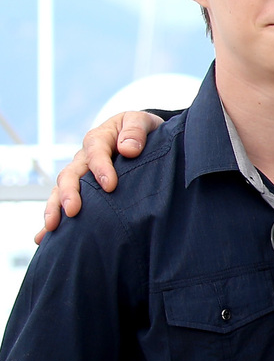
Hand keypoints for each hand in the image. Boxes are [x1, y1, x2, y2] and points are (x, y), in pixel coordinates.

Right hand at [36, 112, 161, 242]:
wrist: (142, 137)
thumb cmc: (142, 130)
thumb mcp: (142, 121)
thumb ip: (136, 131)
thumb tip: (128, 149)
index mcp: (99, 139)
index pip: (96, 152)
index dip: (101, 168)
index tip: (110, 186)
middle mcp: (83, 158)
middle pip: (71, 174)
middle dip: (69, 193)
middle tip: (73, 211)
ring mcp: (79, 175)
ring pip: (61, 190)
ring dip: (55, 208)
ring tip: (53, 227)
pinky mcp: (81, 190)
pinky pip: (63, 204)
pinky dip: (53, 220)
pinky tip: (44, 238)